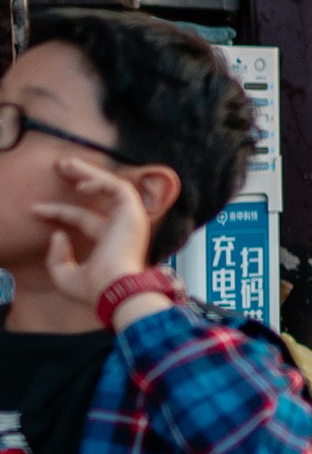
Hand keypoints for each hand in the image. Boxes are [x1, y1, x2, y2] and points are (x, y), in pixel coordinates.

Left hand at [34, 156, 155, 316]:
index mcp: (110, 242)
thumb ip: (57, 258)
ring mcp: (130, 220)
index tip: (34, 210)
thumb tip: (58, 235)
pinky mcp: (134, 214)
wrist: (114, 290)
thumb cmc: (94, 290)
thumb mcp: (65, 276)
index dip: (58, 212)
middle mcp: (122, 229)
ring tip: (67, 163)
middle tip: (61, 165)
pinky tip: (80, 186)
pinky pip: (118, 189)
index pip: (83, 219)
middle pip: (102, 196)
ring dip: (91, 173)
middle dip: (82, 178)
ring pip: (113, 187)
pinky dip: (100, 183)